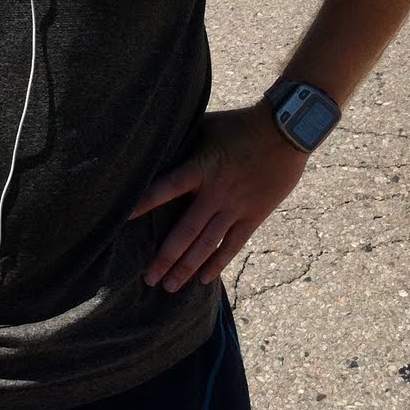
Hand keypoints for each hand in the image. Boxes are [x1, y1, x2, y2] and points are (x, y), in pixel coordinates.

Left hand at [130, 104, 307, 292]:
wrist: (286, 130)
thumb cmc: (242, 123)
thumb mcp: (209, 125)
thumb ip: (186, 139)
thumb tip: (161, 141)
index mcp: (202, 167)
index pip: (167, 188)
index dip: (145, 203)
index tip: (123, 219)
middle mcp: (216, 193)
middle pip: (185, 232)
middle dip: (165, 257)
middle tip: (148, 278)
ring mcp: (236, 207)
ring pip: (207, 245)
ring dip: (187, 267)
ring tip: (170, 286)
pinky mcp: (254, 215)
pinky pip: (233, 245)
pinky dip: (218, 262)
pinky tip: (204, 278)